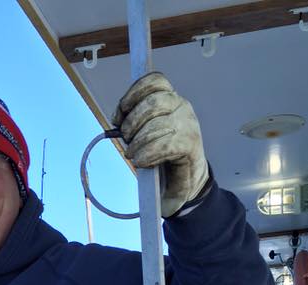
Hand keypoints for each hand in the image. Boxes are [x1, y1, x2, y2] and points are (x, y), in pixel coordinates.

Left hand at [113, 71, 208, 216]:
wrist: (185, 182)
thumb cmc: (163, 156)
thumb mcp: (147, 132)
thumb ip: (135, 121)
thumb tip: (117, 118)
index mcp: (171, 99)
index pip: (154, 81)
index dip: (133, 93)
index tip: (120, 113)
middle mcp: (182, 107)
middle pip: (152, 102)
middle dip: (132, 121)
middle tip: (125, 139)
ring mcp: (189, 125)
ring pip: (157, 124)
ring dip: (138, 142)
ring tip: (132, 154)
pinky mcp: (190, 145)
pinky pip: (165, 145)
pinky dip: (148, 154)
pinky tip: (141, 161)